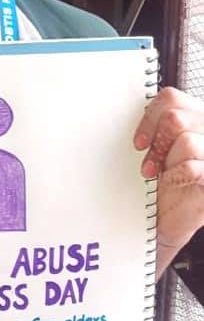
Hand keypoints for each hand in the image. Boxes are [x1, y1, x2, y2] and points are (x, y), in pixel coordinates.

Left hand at [134, 87, 203, 278]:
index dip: (150, 117)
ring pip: (187, 141)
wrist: (164, 222)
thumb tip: (125, 110)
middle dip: (157, 141)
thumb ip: (154, 127)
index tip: (138, 142)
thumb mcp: (154, 149)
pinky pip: (193, 167)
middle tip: (148, 163)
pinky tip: (171, 183)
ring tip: (157, 175)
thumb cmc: (159, 184)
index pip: (172, 98)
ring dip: (165, 160)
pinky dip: (176, 175)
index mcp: (194, 119)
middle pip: (177, 117)